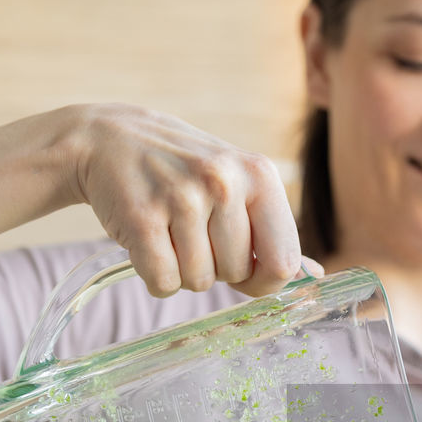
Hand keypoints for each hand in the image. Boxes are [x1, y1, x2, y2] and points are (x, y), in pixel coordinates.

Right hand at [73, 103, 319, 296]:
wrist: (107, 138)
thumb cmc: (183, 171)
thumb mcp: (238, 183)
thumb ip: (273, 229)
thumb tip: (313, 276)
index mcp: (259, 175)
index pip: (284, 262)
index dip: (264, 278)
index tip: (244, 266)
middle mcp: (224, 182)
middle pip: (237, 274)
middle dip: (216, 268)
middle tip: (192, 231)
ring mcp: (181, 198)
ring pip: (199, 282)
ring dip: (183, 270)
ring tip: (169, 231)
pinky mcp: (142, 218)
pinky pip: (164, 283)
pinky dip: (155, 276)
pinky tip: (149, 242)